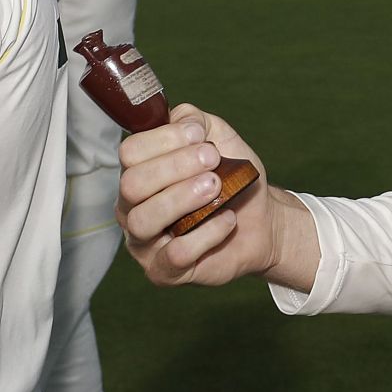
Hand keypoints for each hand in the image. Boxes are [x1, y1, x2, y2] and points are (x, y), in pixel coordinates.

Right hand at [117, 105, 284, 288]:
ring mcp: (143, 241)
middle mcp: (131, 206)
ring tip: (217, 188)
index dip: (164, 139)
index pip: (130, 152)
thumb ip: (194, 120)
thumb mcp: (218, 137)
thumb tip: (181, 121)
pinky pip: (174, 254)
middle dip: (175, 167)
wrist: (261, 220)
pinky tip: (227, 220)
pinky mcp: (162, 271)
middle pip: (132, 184)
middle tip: (213, 161)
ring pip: (144, 219)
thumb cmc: (232, 178)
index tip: (199, 135)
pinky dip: (206, 233)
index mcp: (138, 171)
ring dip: (184, 198)